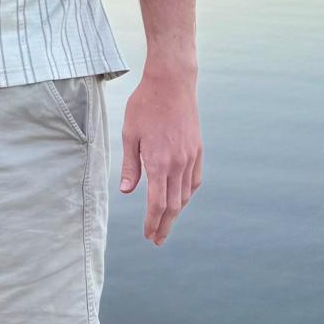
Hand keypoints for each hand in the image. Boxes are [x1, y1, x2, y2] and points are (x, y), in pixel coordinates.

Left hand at [119, 67, 201, 245]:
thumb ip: (130, 166)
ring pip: (185, 194)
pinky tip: (180, 198)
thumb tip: (126, 192)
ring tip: (166, 222)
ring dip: (176, 211)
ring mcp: (190, 157)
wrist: (172, 83)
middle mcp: (178, 164)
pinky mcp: (197, 149)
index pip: (157, 204)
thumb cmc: (145, 106)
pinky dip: (187, 193)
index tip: (148, 235)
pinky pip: (194, 180)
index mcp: (159, 162)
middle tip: (157, 240)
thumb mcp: (130, 135)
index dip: (153, 223)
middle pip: (173, 205)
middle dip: (164, 225)